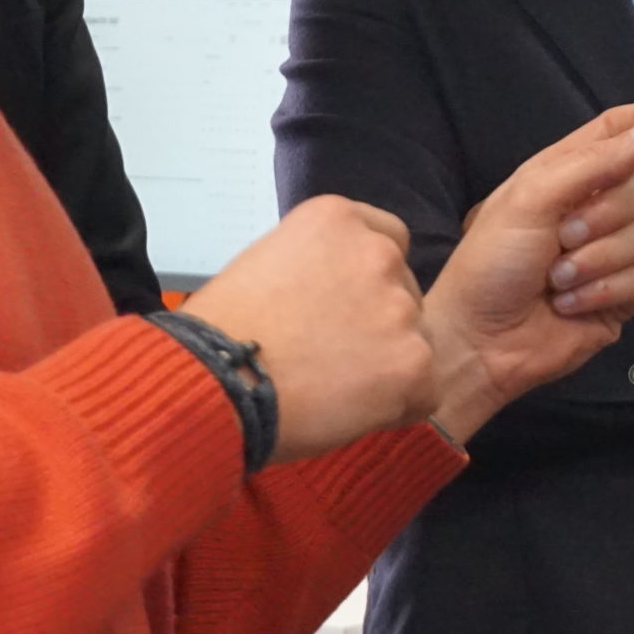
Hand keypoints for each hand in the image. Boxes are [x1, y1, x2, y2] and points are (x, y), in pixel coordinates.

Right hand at [181, 196, 434, 463]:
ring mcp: (399, 307)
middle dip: (377, 323)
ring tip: (329, 389)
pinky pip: (423, 391)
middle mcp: (377, 253)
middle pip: (403, 291)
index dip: (366, 281)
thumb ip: (317, 264)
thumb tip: (336, 292)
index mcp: (338, 219)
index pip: (387, 241)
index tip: (341, 308)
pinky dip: (396, 408)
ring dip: (385, 365)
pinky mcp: (413, 361)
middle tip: (330, 356)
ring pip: (415, 341)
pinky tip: (349, 413)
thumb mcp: (265, 262)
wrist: (211, 384)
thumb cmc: (218, 334)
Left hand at [424, 104, 633, 441]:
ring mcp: (610, 254)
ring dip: (598, 259)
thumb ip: (595, 161)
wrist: (479, 341)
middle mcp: (593, 209)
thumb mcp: (531, 198)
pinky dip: (603, 291)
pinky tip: (569, 304)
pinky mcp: (620, 296)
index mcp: (567, 175)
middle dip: (605, 214)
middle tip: (562, 237)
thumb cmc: (491, 263)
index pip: (616, 132)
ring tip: (558, 279)